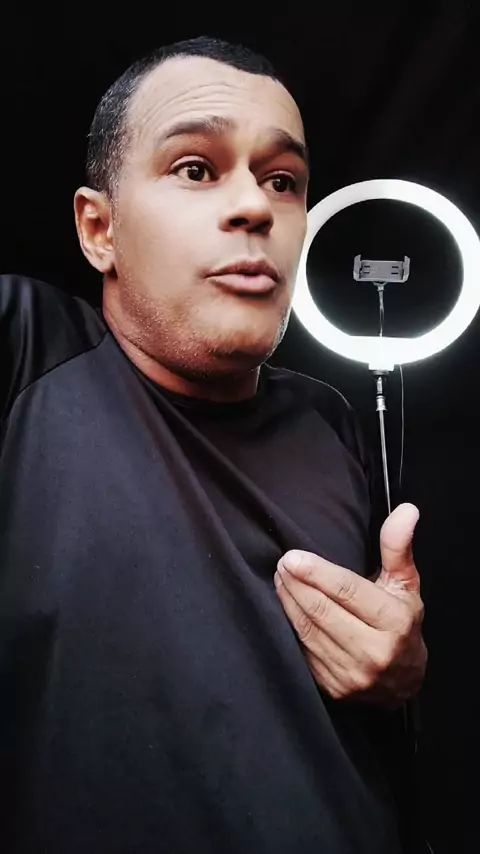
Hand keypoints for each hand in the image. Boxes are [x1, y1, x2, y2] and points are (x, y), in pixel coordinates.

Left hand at [274, 503, 426, 706]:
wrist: (404, 681)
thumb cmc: (402, 623)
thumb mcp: (405, 584)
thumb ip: (397, 546)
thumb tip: (405, 511)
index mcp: (394, 622)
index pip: (348, 592)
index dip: (317, 573)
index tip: (293, 557)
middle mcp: (374, 652)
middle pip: (322, 611)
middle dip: (296, 584)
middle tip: (282, 563)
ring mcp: (352, 674)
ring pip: (308, 630)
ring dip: (288, 601)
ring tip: (280, 578)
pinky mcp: (333, 687)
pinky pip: (303, 650)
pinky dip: (291, 625)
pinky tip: (286, 605)